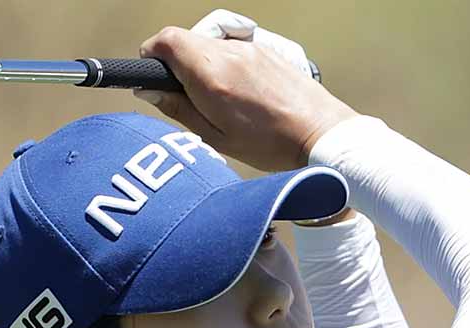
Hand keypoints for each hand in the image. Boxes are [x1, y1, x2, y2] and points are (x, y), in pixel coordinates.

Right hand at [133, 23, 358, 172]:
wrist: (320, 134)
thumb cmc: (270, 145)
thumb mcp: (215, 138)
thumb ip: (179, 109)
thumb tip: (149, 90)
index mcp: (212, 76)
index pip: (167, 40)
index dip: (153, 55)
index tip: (155, 77)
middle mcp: (229, 53)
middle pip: (186, 39)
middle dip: (176, 63)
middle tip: (187, 96)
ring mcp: (249, 47)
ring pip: (208, 42)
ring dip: (201, 64)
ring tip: (217, 98)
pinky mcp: (265, 48)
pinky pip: (231, 46)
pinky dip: (223, 62)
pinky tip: (237, 90)